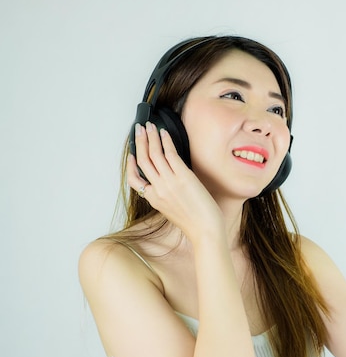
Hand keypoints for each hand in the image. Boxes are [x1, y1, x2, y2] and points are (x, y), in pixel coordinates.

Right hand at [127, 122, 224, 242]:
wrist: (205, 230)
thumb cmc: (194, 222)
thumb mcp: (172, 210)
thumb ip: (165, 195)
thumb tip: (168, 180)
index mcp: (153, 199)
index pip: (134, 179)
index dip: (130, 164)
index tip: (132, 154)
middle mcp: (157, 189)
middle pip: (142, 161)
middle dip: (139, 142)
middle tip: (139, 129)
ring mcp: (169, 182)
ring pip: (154, 154)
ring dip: (150, 137)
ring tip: (149, 126)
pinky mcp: (183, 177)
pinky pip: (170, 154)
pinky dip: (166, 142)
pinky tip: (165, 134)